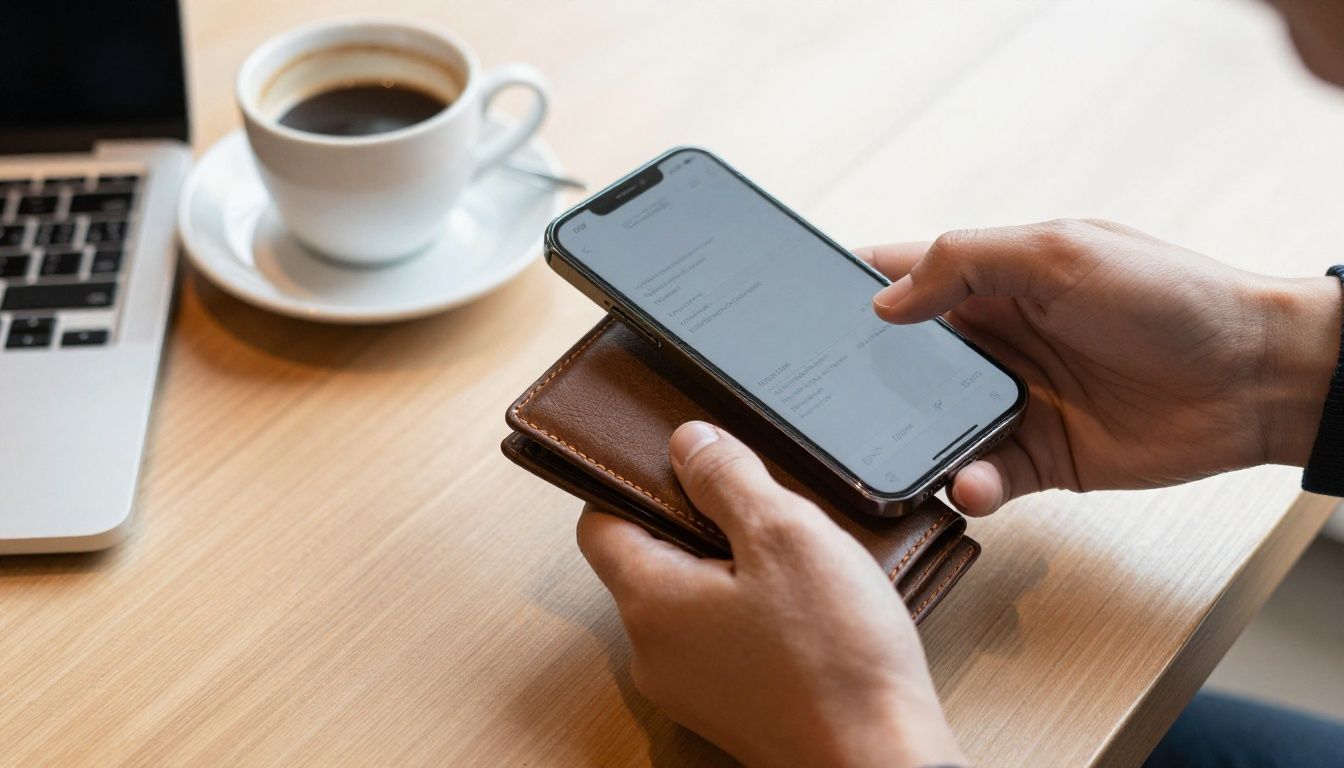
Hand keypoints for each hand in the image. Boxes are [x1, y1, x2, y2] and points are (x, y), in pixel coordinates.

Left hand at [577, 421, 964, 767]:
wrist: (879, 760)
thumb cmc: (835, 657)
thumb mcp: (784, 534)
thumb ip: (726, 478)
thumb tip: (687, 442)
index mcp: (650, 601)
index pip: (600, 523)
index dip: (632, 481)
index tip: (677, 459)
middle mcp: (654, 650)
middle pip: (649, 559)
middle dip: (698, 521)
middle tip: (758, 502)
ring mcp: (690, 686)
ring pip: (692, 599)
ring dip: (732, 566)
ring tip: (793, 553)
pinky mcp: (730, 706)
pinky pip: (722, 637)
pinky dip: (752, 608)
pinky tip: (805, 602)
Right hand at [860, 218, 1340, 514]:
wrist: (1255, 378)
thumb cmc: (1168, 297)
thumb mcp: (1060, 253)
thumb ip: (966, 261)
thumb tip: (884, 302)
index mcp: (992, 280)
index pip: (900, 278)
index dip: (850, 290)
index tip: (798, 310)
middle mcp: (991, 341)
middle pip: (901, 364)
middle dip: (863, 384)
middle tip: (823, 404)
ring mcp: (1012, 401)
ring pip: (931, 428)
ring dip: (910, 444)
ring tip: (895, 458)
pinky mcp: (1038, 459)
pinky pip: (981, 477)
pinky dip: (967, 484)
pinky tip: (969, 484)